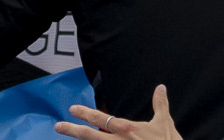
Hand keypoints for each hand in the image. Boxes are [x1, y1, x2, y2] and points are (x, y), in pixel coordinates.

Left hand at [54, 85, 182, 139]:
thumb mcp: (165, 123)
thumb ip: (160, 105)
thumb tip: (160, 88)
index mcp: (127, 130)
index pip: (101, 119)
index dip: (85, 113)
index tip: (73, 109)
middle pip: (89, 136)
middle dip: (72, 130)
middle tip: (58, 126)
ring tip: (66, 135)